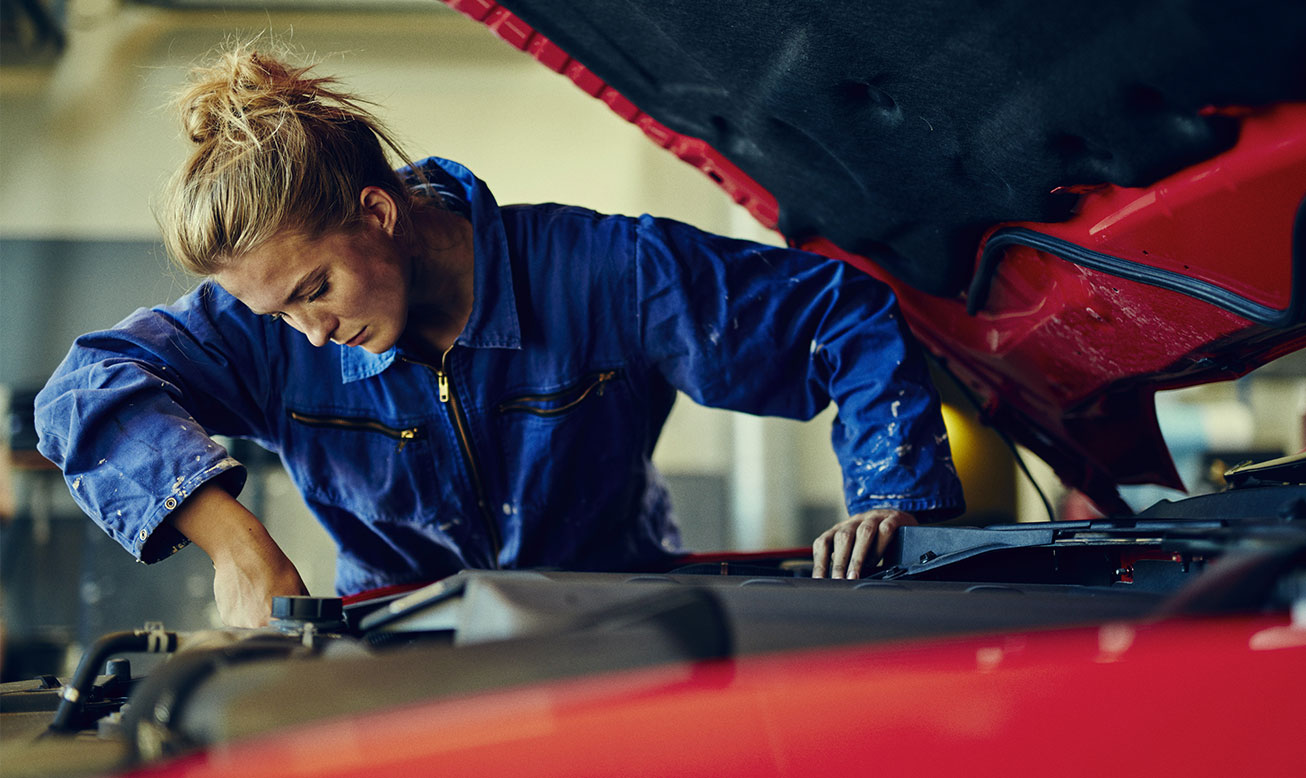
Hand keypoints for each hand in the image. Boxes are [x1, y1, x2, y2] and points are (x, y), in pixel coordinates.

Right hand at [170, 481, 308, 626]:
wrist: (240, 550)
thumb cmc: (268, 563)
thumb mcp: (296, 585)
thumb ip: (302, 607)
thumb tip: (308, 617)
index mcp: (275, 619)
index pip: (285, 635)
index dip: (287, 628)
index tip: (288, 621)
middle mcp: (255, 624)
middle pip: (268, 631)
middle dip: (272, 620)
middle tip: (271, 602)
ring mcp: (238, 621)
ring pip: (253, 626)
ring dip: (256, 616)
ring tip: (257, 595)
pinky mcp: (226, 616)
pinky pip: (239, 619)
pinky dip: (243, 611)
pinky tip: (246, 595)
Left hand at [812, 509, 916, 578]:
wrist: (899, 518)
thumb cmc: (875, 539)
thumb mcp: (856, 548)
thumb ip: (846, 561)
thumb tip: (839, 581)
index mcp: (841, 529)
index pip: (824, 543)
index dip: (820, 562)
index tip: (819, 581)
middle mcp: (855, 521)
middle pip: (843, 538)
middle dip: (839, 562)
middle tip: (838, 581)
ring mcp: (874, 518)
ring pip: (864, 533)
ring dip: (858, 557)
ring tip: (854, 576)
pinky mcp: (893, 518)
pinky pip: (886, 530)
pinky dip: (881, 546)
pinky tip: (878, 561)